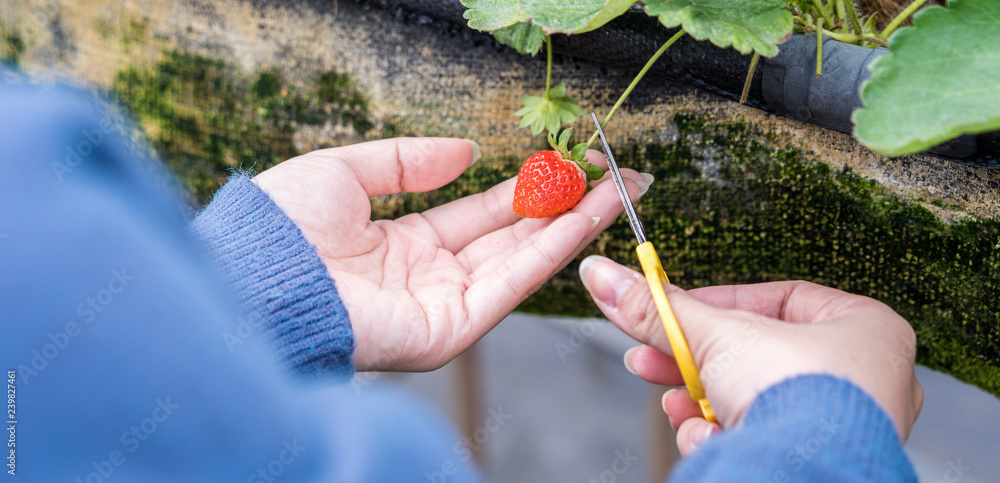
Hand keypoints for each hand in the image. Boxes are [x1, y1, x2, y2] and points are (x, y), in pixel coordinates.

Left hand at [253, 138, 650, 371]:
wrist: (255, 277)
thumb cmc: (282, 229)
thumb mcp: (345, 172)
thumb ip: (406, 160)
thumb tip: (465, 152)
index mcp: (403, 245)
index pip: (479, 215)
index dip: (522, 189)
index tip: (563, 165)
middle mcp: (430, 277)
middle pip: (511, 237)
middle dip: (563, 206)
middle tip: (611, 174)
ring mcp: (443, 305)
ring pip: (522, 258)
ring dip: (572, 223)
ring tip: (618, 188)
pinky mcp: (451, 329)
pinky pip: (512, 283)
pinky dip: (554, 249)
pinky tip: (585, 217)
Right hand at [578, 256, 922, 455]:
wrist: (807, 472)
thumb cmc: (798, 394)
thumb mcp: (714, 334)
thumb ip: (656, 308)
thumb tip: (605, 276)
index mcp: (866, 328)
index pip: (778, 299)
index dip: (716, 304)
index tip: (674, 312)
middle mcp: (867, 377)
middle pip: (755, 355)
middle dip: (694, 363)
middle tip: (652, 359)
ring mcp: (846, 426)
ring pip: (753, 401)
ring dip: (702, 406)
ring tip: (679, 408)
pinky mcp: (818, 460)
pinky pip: (763, 438)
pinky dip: (725, 438)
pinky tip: (709, 439)